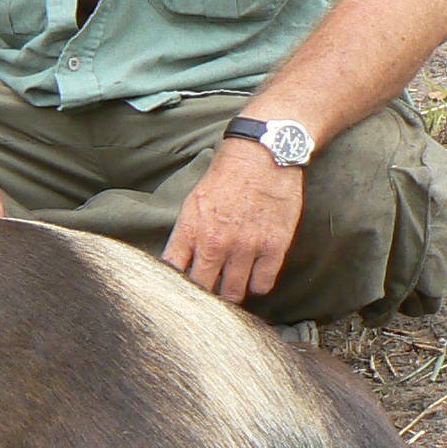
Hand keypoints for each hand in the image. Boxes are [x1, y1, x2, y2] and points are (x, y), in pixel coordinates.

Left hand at [164, 144, 302, 304]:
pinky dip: (257, 284)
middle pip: (203, 290)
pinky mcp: (273, 248)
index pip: (173, 272)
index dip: (174, 284)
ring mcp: (246, 248)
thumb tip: (179, 264)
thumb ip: (187, 235)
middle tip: (209, 290)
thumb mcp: (194, 201)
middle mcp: (216, 243)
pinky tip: (254, 273)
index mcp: (192, 230)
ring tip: (232, 284)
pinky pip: (262, 285)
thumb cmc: (228, 174)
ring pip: (233, 294)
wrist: (264, 154)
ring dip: (231, 292)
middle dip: (203, 294)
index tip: (180, 288)